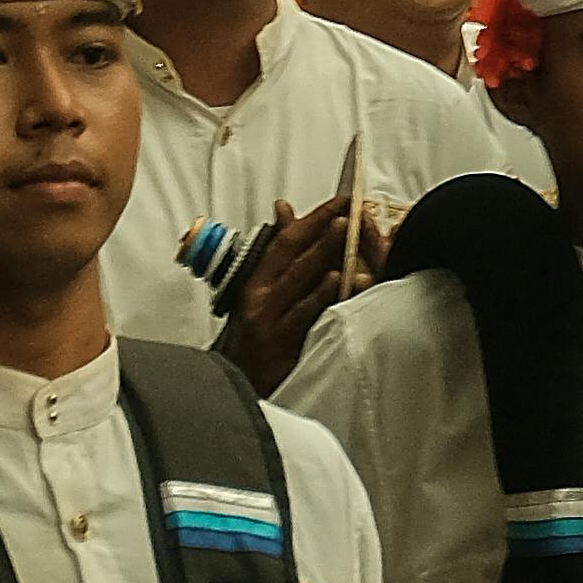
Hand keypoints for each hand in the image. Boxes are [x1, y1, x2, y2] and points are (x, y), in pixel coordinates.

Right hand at [221, 193, 361, 392]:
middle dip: (322, 228)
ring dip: (324, 253)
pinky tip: (340, 282)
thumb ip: (276, 252)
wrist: (235, 382)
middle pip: (292, 254)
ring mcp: (271, 319)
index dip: (313, 218)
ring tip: (345, 233)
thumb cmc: (250, 335)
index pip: (284, 239)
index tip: (339, 201)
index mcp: (255, 280)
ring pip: (299, 279)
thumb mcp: (257, 291)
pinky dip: (322, 297)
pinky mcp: (282, 344)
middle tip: (347, 209)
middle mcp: (261, 295)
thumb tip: (284, 210)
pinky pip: (305, 315)